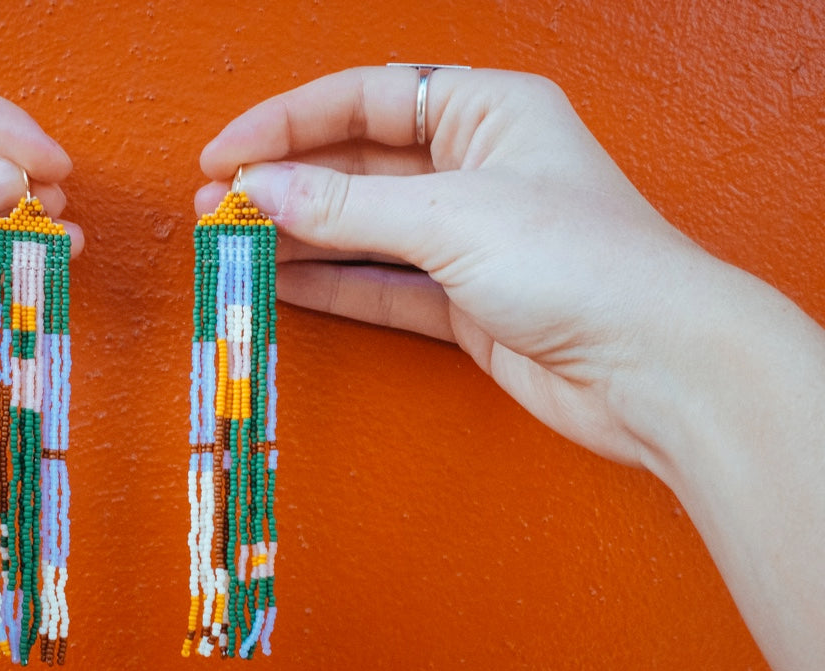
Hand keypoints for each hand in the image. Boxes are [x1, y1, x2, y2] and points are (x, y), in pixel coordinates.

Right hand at [197, 66, 713, 467]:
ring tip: (232, 243)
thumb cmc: (584, 262)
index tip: (225, 151)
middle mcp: (477, 167)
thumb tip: (262, 189)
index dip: (289, 120)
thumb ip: (348, 207)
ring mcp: (471, 239)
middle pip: (358, 165)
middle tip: (216, 205)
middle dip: (286, 183)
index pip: (367, 98)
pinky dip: (331, 284)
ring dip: (298, 236)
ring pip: (363, 228)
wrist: (658, 368)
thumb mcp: (452, 216)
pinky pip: (382, 285)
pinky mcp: (467, 304)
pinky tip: (280, 281)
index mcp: (488, 112)